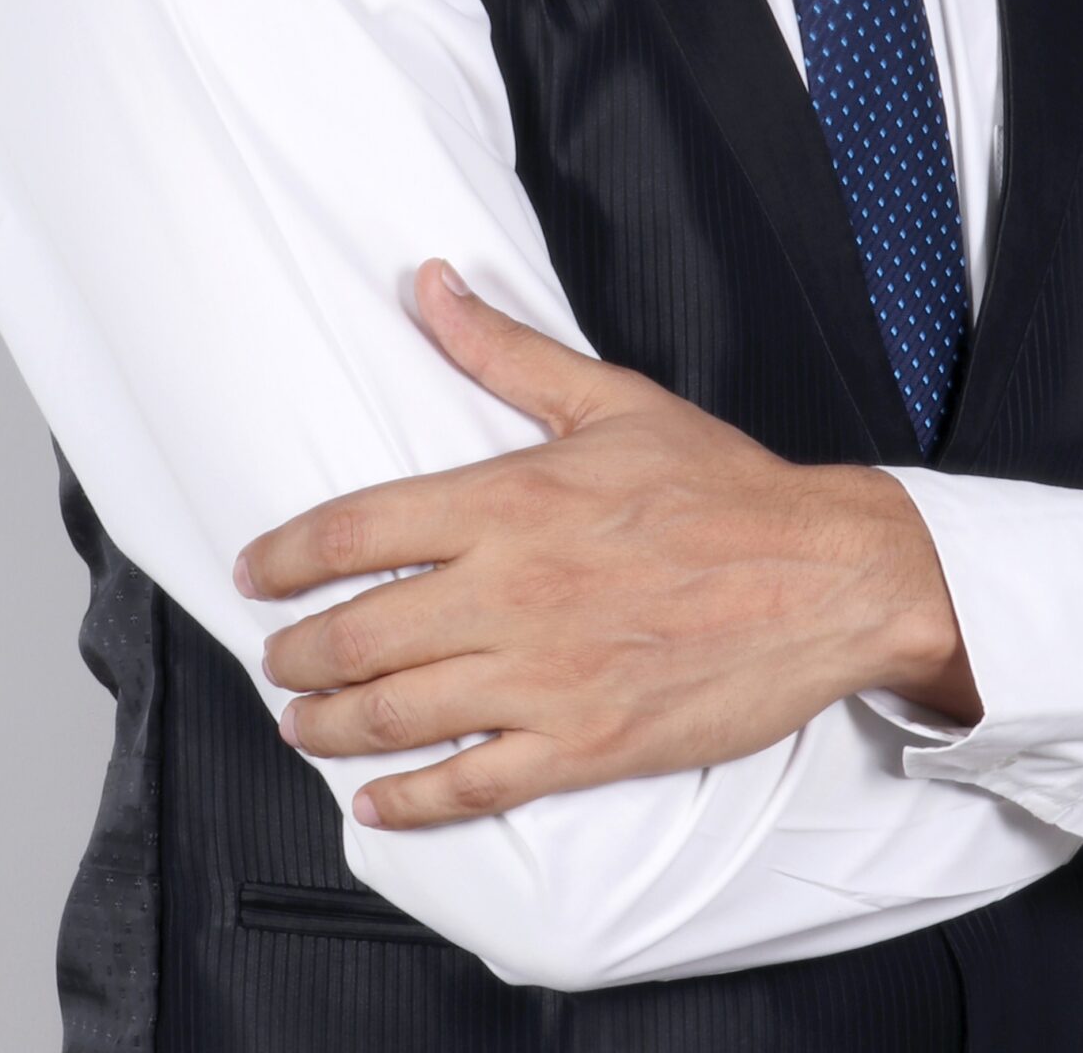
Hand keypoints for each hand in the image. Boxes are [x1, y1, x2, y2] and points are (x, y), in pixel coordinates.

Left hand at [231, 261, 975, 831]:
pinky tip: (375, 799)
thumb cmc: (724, 487)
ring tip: (303, 722)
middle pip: (357, 634)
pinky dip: (407, 800)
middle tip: (276, 657)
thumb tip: (430, 283)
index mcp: (512, 500)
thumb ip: (505, 349)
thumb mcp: (612, 400)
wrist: (828, 576)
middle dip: (295, 652)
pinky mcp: (586, 746)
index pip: (357, 528)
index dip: (286, 555)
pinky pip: (470, 786)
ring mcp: (546, 678)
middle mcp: (513, 592)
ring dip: (328, 725)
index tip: (255, 569)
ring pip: (396, 716)